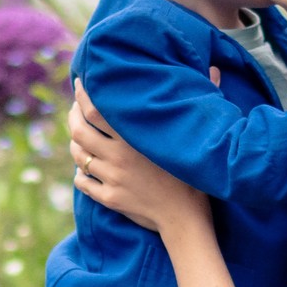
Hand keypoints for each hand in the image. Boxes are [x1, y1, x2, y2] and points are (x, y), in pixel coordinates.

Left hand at [69, 82, 207, 233]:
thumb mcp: (197, 133)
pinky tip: (85, 168)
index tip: (80, 83)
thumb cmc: (195, 173)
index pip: (96, 109)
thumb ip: (205, 97)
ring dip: (75, 144)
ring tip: (79, 137)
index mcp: (135, 138)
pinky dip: (80, 173)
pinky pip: (82, 182)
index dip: (83, 95)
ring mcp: (112, 179)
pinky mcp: (109, 198)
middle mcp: (119, 157)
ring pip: (78, 156)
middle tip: (74, 109)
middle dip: (72, 116)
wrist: (187, 218)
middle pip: (80, 131)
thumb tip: (215, 68)